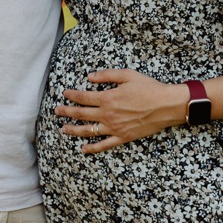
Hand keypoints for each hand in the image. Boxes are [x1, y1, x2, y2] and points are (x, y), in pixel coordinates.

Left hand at [55, 69, 186, 153]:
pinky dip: (92, 148)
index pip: (83, 97)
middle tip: (57, 111)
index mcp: (108, 98)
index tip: (65, 94)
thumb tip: (90, 77)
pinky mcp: (123, 137)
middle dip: (67, 112)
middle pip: (81, 114)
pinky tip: (83, 148)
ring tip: (63, 129)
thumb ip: (107, 75)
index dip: (72, 95)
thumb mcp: (127, 75)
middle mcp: (108, 115)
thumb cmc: (148, 88)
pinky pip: (104, 145)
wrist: (166, 105)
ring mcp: (114, 128)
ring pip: (88, 131)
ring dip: (74, 130)